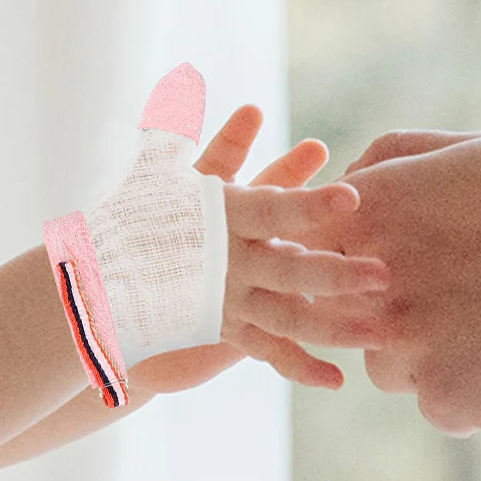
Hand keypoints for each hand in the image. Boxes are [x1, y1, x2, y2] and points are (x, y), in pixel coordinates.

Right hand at [134, 105, 386, 393]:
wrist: (97, 277)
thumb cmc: (137, 214)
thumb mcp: (161, 171)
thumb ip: (201, 139)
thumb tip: (229, 100)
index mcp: (220, 218)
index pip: (271, 208)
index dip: (310, 202)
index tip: (351, 196)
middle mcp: (228, 263)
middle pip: (290, 271)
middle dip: (337, 275)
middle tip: (382, 275)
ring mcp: (228, 301)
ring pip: (288, 319)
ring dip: (336, 326)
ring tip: (382, 331)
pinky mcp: (225, 329)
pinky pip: (268, 352)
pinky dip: (300, 368)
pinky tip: (336, 380)